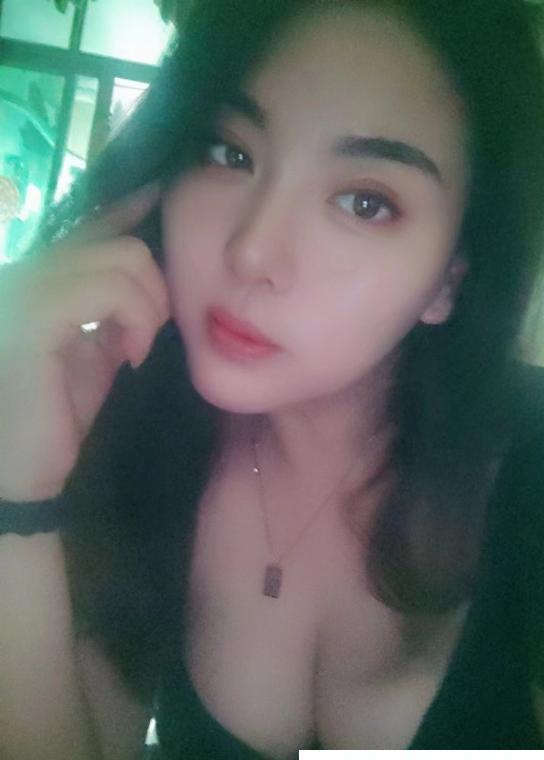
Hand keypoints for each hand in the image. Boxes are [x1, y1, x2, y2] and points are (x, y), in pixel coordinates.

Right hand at [0, 183, 170, 501]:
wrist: (20, 468)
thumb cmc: (57, 413)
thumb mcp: (96, 352)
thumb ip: (113, 310)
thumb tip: (145, 283)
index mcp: (43, 277)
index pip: (93, 224)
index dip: (132, 206)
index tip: (164, 194)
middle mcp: (27, 270)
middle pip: (122, 243)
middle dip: (155, 288)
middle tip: (146, 335)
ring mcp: (25, 288)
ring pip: (123, 259)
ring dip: (148, 306)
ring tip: (136, 349)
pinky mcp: (34, 316)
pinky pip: (109, 288)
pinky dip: (136, 318)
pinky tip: (131, 354)